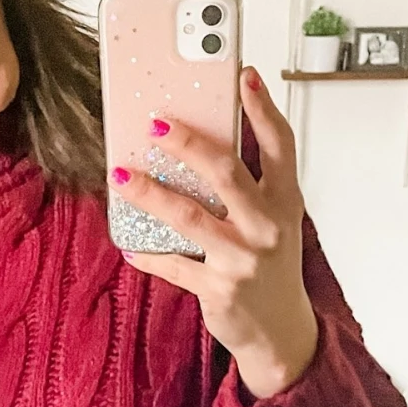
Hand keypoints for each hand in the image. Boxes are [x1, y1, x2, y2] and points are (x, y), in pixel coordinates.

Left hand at [115, 66, 319, 398]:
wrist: (281, 332)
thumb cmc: (270, 266)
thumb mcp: (272, 222)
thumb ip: (247, 187)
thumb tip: (196, 146)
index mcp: (286, 203)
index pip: (280, 146)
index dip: (263, 108)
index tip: (244, 74)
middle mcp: (268, 228)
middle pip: (226, 173)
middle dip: (189, 144)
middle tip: (155, 123)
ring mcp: (243, 259)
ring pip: (189, 217)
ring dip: (151, 193)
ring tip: (122, 175)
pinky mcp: (218, 289)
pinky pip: (173, 265)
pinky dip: (148, 253)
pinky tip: (129, 243)